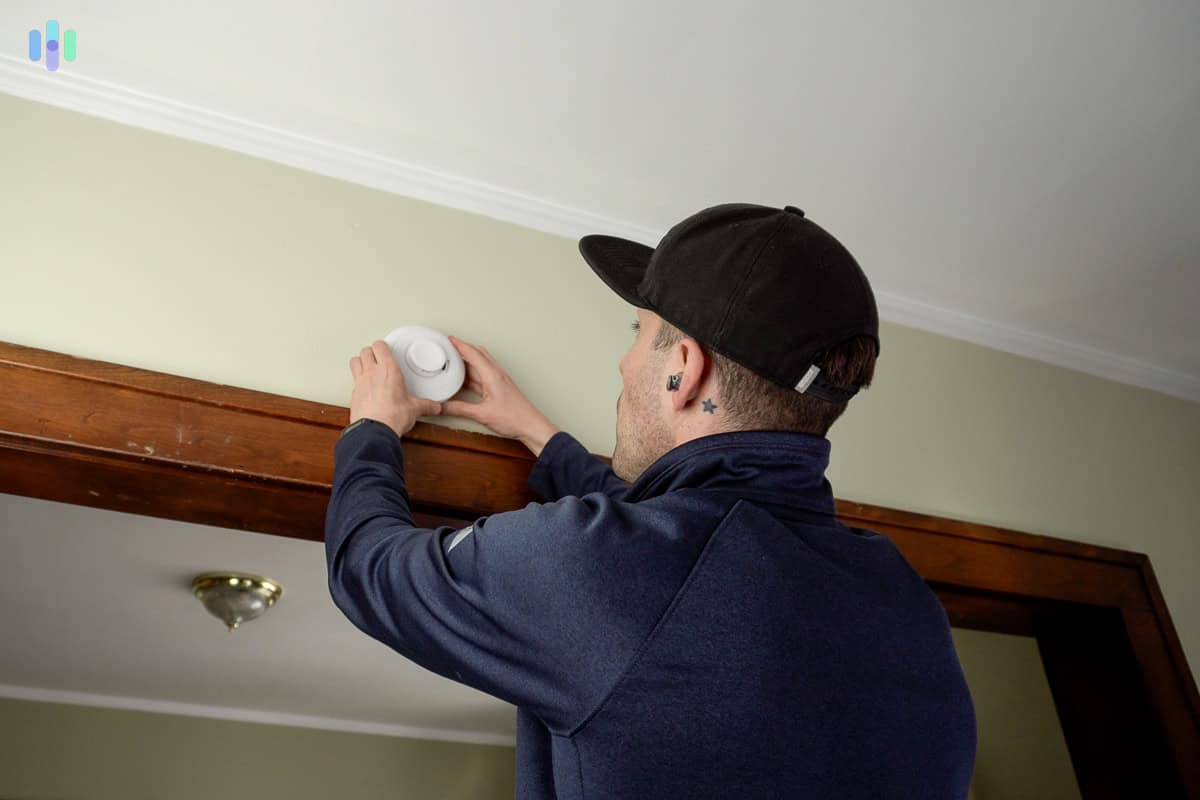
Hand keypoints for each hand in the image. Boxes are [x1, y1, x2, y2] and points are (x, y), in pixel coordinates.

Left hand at [348, 340, 442, 437]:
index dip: (382, 346)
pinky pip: (353, 380)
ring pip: (354, 361)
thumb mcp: (414, 409)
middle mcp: (372, 373)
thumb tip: (434, 407)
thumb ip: (425, 405)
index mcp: (389, 369)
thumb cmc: (392, 416)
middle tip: (377, 356)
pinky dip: (357, 380)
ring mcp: (360, 382)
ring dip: (360, 361)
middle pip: (365, 351)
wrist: (374, 431)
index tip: (387, 349)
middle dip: (371, 352)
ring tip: (366, 366)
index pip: (380, 346)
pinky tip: (364, 387)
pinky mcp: (353, 395)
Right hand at [441, 335, 559, 455]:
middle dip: (463, 348)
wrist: (531, 425)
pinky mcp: (499, 388)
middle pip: (478, 354)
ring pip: (480, 364)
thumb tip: (443, 406)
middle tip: (450, 347)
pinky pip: (482, 375)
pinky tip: (464, 379)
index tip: (449, 339)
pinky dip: (472, 373)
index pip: (473, 354)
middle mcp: (496, 374)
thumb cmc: (514, 418)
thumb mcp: (482, 414)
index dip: (460, 345)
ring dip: (468, 360)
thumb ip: (459, 409)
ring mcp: (498, 380)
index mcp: (492, 375)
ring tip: (454, 360)